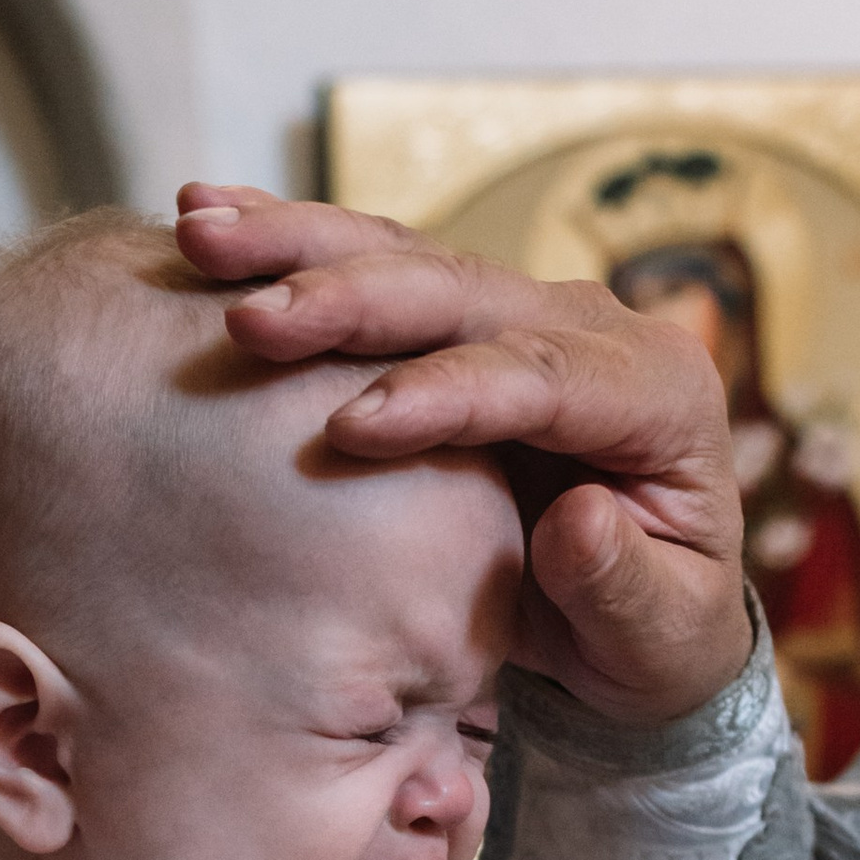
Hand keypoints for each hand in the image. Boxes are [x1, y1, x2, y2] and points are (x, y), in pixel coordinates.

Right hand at [174, 182, 752, 726]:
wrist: (640, 611)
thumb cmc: (653, 635)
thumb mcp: (660, 640)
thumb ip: (624, 588)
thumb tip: (576, 523)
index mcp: (658, 394)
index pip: (545, 377)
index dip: (447, 394)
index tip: (349, 431)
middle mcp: (592, 329)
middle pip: (464, 292)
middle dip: (350, 298)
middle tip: (249, 321)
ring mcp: (522, 314)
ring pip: (405, 258)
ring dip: (297, 245)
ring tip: (199, 233)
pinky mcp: (459, 322)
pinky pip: (369, 267)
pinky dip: (288, 245)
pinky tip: (200, 219)